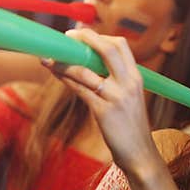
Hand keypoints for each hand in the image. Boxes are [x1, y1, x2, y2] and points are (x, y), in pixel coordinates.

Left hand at [42, 28, 161, 173]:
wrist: (140, 154)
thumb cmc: (130, 126)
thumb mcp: (129, 98)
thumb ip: (115, 80)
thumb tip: (89, 63)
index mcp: (136, 77)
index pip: (120, 45)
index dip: (99, 36)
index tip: (81, 34)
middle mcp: (128, 83)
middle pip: (106, 49)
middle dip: (84, 39)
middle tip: (66, 37)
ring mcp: (116, 97)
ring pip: (86, 70)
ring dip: (65, 61)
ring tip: (49, 56)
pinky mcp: (103, 112)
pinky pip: (79, 89)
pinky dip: (65, 78)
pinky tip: (55, 72)